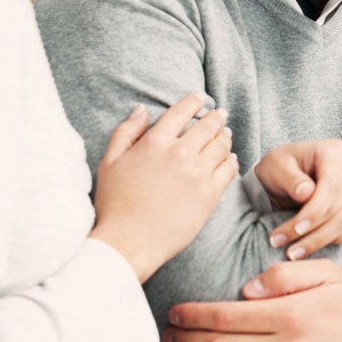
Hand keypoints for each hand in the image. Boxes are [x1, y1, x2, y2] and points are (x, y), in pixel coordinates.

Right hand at [89, 93, 238, 282]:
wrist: (129, 241)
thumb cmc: (114, 204)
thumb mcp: (109, 162)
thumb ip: (126, 132)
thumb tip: (142, 110)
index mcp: (155, 142)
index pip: (182, 111)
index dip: (194, 102)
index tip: (199, 99)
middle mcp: (180, 153)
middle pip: (207, 126)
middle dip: (215, 117)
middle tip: (220, 114)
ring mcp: (198, 173)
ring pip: (221, 145)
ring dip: (225, 136)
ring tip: (225, 134)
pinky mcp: (210, 194)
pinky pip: (229, 169)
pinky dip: (231, 160)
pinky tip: (229, 159)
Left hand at [256, 139, 341, 259]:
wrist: (285, 176)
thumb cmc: (279, 169)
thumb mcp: (275, 167)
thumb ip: (290, 178)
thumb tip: (306, 192)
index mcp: (333, 151)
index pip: (331, 187)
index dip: (315, 212)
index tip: (295, 230)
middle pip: (341, 208)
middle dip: (314, 233)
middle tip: (288, 249)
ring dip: (321, 241)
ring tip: (294, 252)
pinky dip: (338, 239)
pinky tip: (315, 244)